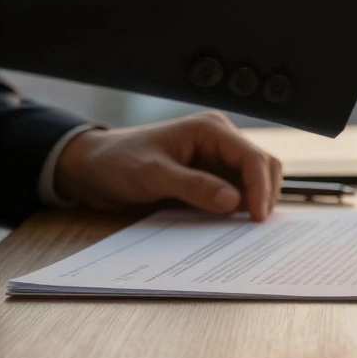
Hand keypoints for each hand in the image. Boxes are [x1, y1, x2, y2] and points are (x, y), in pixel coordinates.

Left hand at [54, 112, 282, 220]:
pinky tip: (234, 224)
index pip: (252, 157)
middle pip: (262, 166)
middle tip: (256, 226)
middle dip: (265, 193)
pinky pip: (236, 192)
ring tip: (245, 227)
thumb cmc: (116, 163)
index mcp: (211, 130)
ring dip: (254, 201)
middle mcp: (220, 141)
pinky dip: (240, 208)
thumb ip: (193, 186)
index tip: (257, 217)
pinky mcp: (210, 177)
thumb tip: (233, 202)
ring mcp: (217, 159)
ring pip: (254, 180)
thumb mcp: (151, 175)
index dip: (261, 187)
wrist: (91, 169)